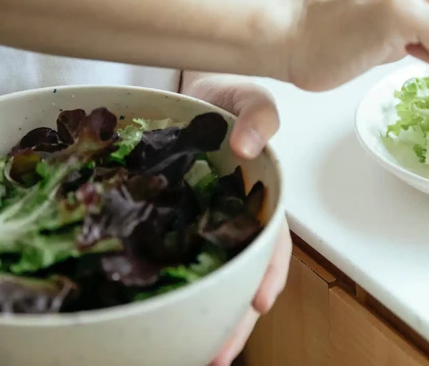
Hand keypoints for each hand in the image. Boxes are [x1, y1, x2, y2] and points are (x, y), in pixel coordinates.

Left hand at [183, 75, 292, 365]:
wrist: (181, 89)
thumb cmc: (220, 96)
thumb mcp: (246, 96)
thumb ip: (258, 113)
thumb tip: (248, 144)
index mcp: (258, 197)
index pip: (270, 242)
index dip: (268, 273)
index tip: (258, 303)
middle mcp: (231, 218)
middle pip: (240, 276)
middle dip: (234, 319)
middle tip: (219, 354)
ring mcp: (200, 225)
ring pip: (209, 279)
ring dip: (206, 319)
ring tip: (194, 355)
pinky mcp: (170, 224)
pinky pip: (174, 263)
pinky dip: (172, 293)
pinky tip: (158, 318)